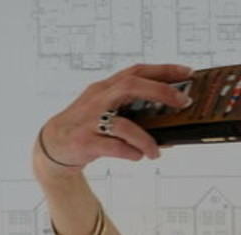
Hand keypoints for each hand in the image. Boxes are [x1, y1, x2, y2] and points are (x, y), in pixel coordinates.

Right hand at [38, 63, 193, 168]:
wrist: (53, 146)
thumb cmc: (88, 129)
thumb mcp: (109, 116)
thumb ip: (135, 118)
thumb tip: (169, 132)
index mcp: (106, 89)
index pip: (136, 72)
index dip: (162, 70)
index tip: (187, 72)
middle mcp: (98, 99)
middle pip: (130, 86)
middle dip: (160, 92)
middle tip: (183, 103)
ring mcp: (90, 120)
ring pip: (123, 124)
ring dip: (146, 139)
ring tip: (156, 152)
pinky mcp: (85, 141)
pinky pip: (113, 147)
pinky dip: (130, 153)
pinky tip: (137, 156)